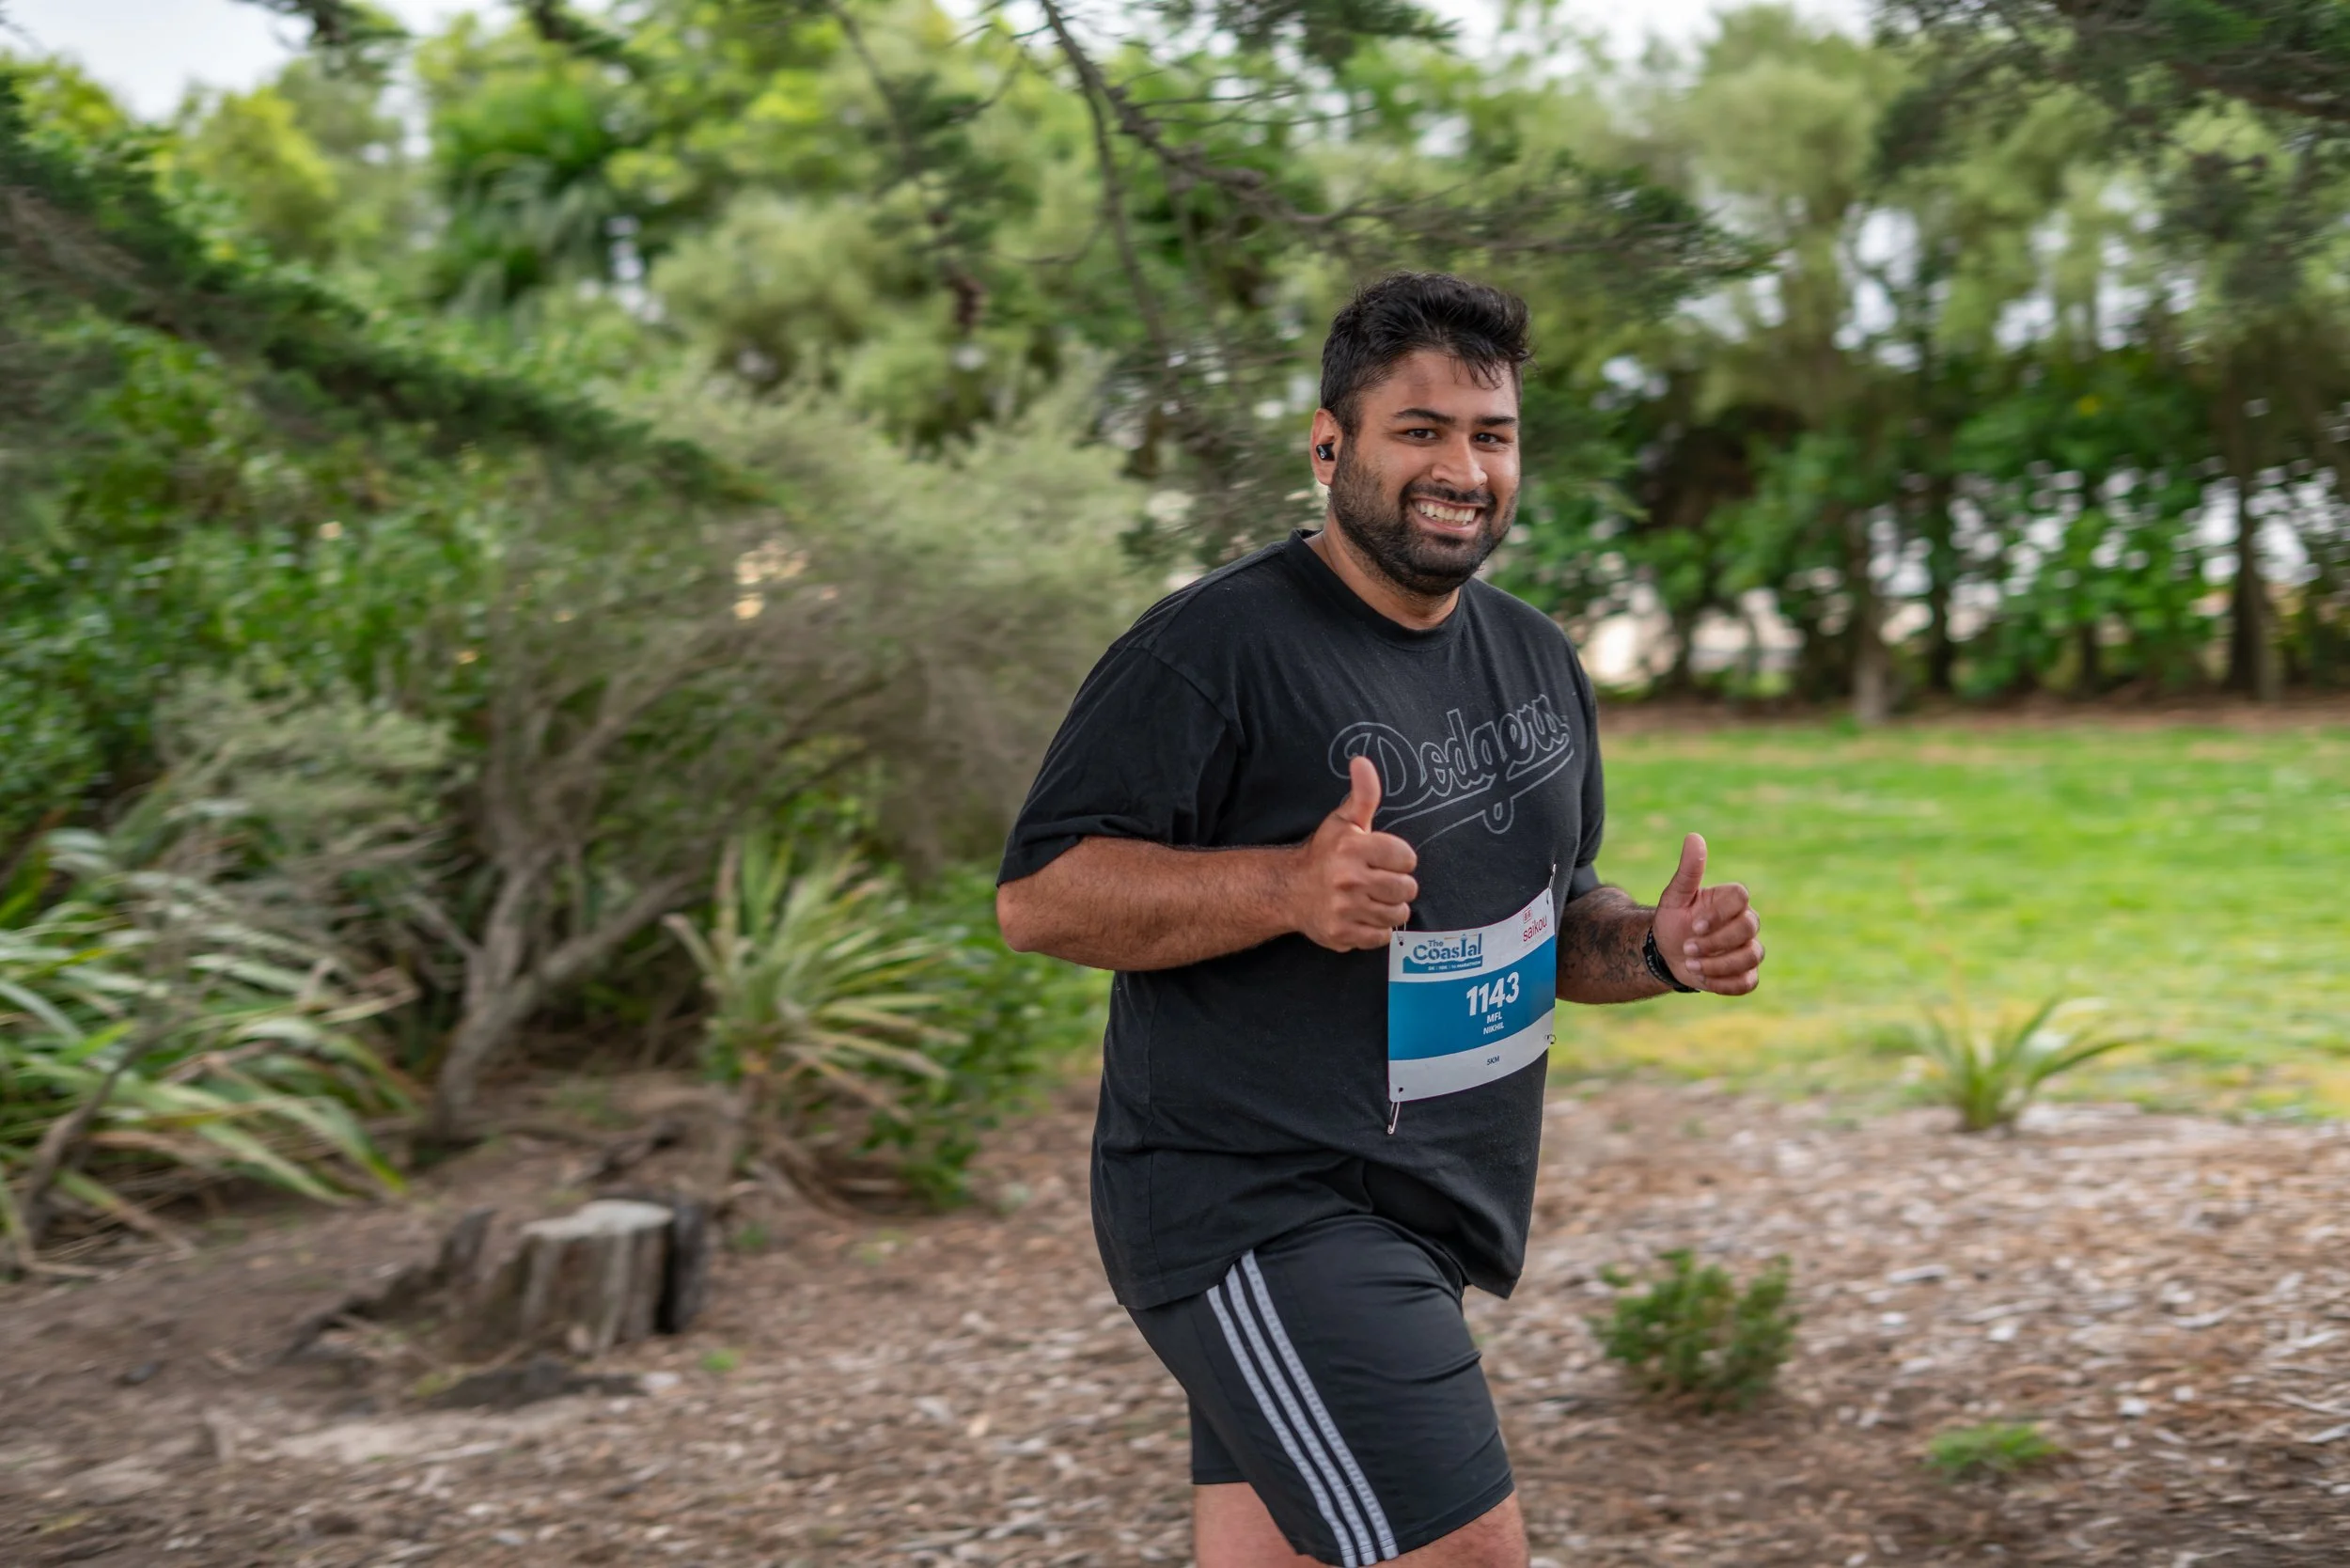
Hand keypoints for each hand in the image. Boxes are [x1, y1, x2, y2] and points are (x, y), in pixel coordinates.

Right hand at [1292, 755, 1419, 951]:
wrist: (1288, 890)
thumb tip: (1362, 761)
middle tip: (1381, 881)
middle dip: (1398, 885)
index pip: (1407, 858)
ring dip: (1390, 908)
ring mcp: (1344, 909)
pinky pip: (1381, 937)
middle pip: (1407, 889)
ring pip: (1397, 914)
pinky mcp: (1342, 934)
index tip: (1386, 859)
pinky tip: (1363, 916)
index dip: (1400, 859)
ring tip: (1373, 899)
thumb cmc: (1323, 854)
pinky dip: (1376, 929)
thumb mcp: (1343, 821)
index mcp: (1352, 848)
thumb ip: (1363, 794)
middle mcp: (1348, 879)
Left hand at [1650, 833, 1762, 995]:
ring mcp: (1748, 949)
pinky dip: (1725, 984)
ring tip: (1690, 964)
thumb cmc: (1674, 920)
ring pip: (1751, 956)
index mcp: (1730, 900)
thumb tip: (1694, 837)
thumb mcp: (1675, 896)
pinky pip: (1748, 982)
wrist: (1668, 953)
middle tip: (1687, 947)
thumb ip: (1688, 870)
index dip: (1719, 914)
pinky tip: (1702, 978)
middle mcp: (1745, 922)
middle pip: (1749, 927)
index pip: (1742, 898)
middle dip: (1715, 942)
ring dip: (1718, 964)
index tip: (1694, 925)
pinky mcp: (1746, 973)